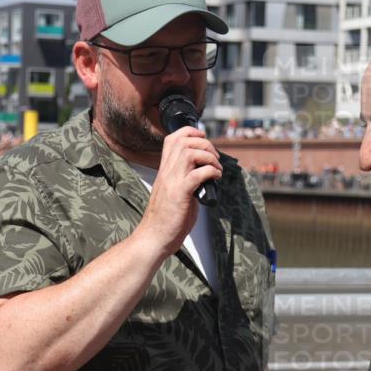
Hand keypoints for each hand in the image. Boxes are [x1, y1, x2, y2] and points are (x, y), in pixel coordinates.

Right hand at [135, 126, 221, 253]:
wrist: (154, 238)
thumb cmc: (166, 219)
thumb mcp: (174, 192)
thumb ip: (186, 180)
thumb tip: (205, 174)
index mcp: (164, 170)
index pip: (172, 139)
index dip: (190, 133)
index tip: (204, 140)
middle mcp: (167, 172)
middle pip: (184, 141)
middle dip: (205, 144)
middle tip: (214, 158)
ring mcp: (172, 182)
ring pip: (190, 153)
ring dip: (209, 157)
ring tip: (216, 168)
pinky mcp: (180, 195)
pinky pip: (198, 174)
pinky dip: (211, 171)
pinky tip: (215, 178)